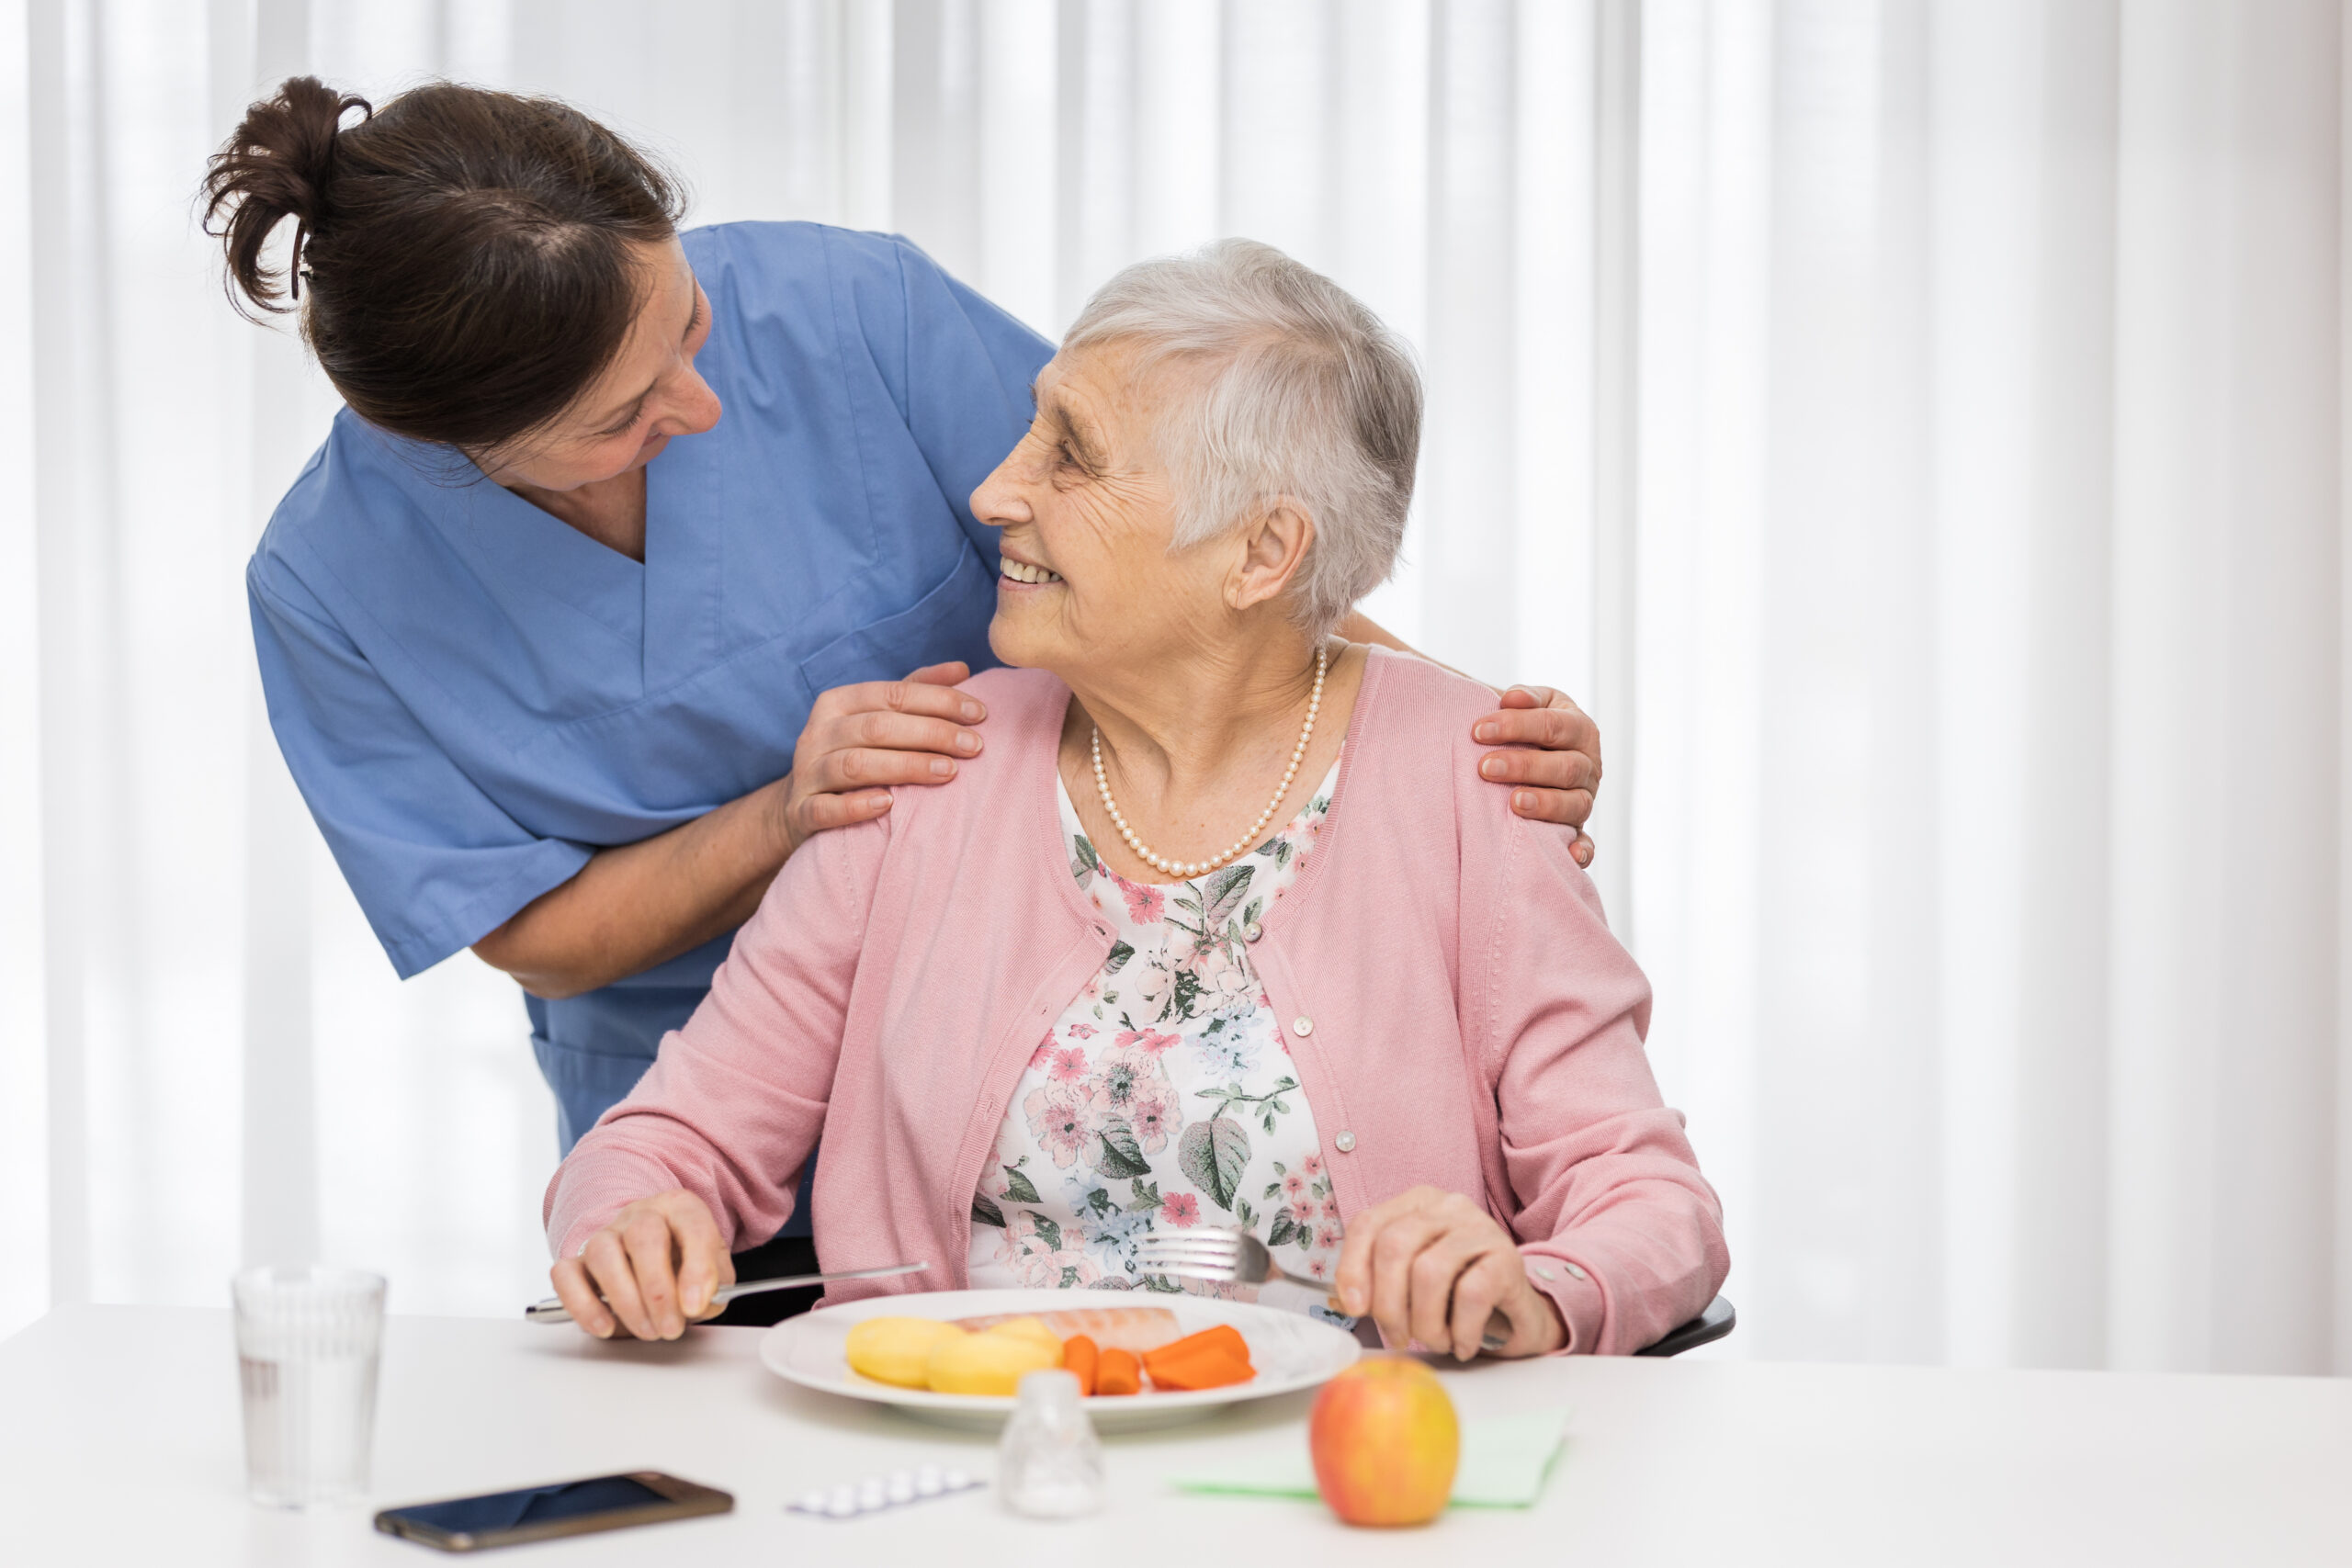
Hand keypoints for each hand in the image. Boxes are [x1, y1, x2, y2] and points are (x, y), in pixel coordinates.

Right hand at [548, 1189, 733, 1340]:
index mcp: (680, 1208)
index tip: (696, 1306)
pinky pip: (565, 1274)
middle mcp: (640, 1215)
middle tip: (670, 1327)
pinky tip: (605, 1325)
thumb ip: (715, 1287)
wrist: (654, 1257)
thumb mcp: (715, 1271)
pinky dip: (582, 1304)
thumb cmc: (685, 1263)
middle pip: (643, 1235)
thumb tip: (698, 1304)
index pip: (692, 1224)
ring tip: (647, 1330)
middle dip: (658, 1290)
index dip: (696, 1267)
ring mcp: (606, 1235)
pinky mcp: (577, 1261)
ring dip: (625, 1300)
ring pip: (603, 1252)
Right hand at [778, 661, 986, 851]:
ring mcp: (807, 773)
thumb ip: (915, 692)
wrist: (800, 806)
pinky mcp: (801, 811)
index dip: (938, 701)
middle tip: (974, 746)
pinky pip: (826, 809)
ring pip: (854, 765)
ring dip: (905, 767)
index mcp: (838, 702)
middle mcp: (818, 733)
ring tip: (948, 772)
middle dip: (931, 734)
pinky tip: (888, 805)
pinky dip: (857, 806)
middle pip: (877, 727)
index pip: (893, 694)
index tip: (980, 714)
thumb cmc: (853, 753)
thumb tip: (962, 669)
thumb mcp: (877, 718)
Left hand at [1332, 1186, 1567, 1359]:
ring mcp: (1480, 1228)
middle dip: (1387, 1303)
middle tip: (1397, 1337)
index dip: (1353, 1268)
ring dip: (1425, 1322)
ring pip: (1429, 1271)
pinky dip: (1460, 1329)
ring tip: (1436, 1341)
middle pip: (1394, 1246)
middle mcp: (1448, 1207)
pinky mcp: (1508, 1258)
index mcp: (1416, 1204)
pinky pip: (1471, 1294)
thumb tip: (1345, 1300)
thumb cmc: (1456, 1298)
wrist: (1519, 1313)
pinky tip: (1463, 1343)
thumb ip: (1377, 1283)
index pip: (1368, 1224)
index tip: (1354, 1309)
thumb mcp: (1411, 1284)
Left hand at [1473, 686, 1599, 865]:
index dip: (1516, 726)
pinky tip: (1568, 855)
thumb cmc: (1525, 727)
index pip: (1553, 725)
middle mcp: (1589, 765)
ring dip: (1545, 804)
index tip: (1478, 730)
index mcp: (1579, 728)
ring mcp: (1586, 798)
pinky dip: (1581, 851)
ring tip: (1513, 803)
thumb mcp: (1529, 705)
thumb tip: (1511, 698)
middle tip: (1484, 767)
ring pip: (1575, 804)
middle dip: (1524, 766)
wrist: (1533, 753)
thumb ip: (1524, 699)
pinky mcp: (1578, 829)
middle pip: (1565, 766)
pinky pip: (1586, 843)